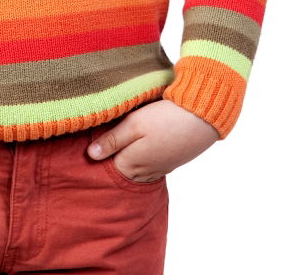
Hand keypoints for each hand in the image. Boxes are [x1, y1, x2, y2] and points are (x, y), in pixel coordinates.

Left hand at [87, 100, 219, 182]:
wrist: (201, 118)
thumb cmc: (165, 119)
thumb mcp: (133, 124)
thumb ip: (112, 141)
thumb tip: (90, 156)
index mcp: (132, 165)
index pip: (105, 166)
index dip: (98, 151)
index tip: (92, 136)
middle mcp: (144, 173)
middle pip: (120, 168)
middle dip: (111, 155)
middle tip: (104, 134)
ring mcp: (158, 169)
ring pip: (134, 166)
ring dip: (127, 154)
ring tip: (123, 135)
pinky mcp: (168, 162)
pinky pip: (148, 164)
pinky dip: (141, 154)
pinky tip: (140, 140)